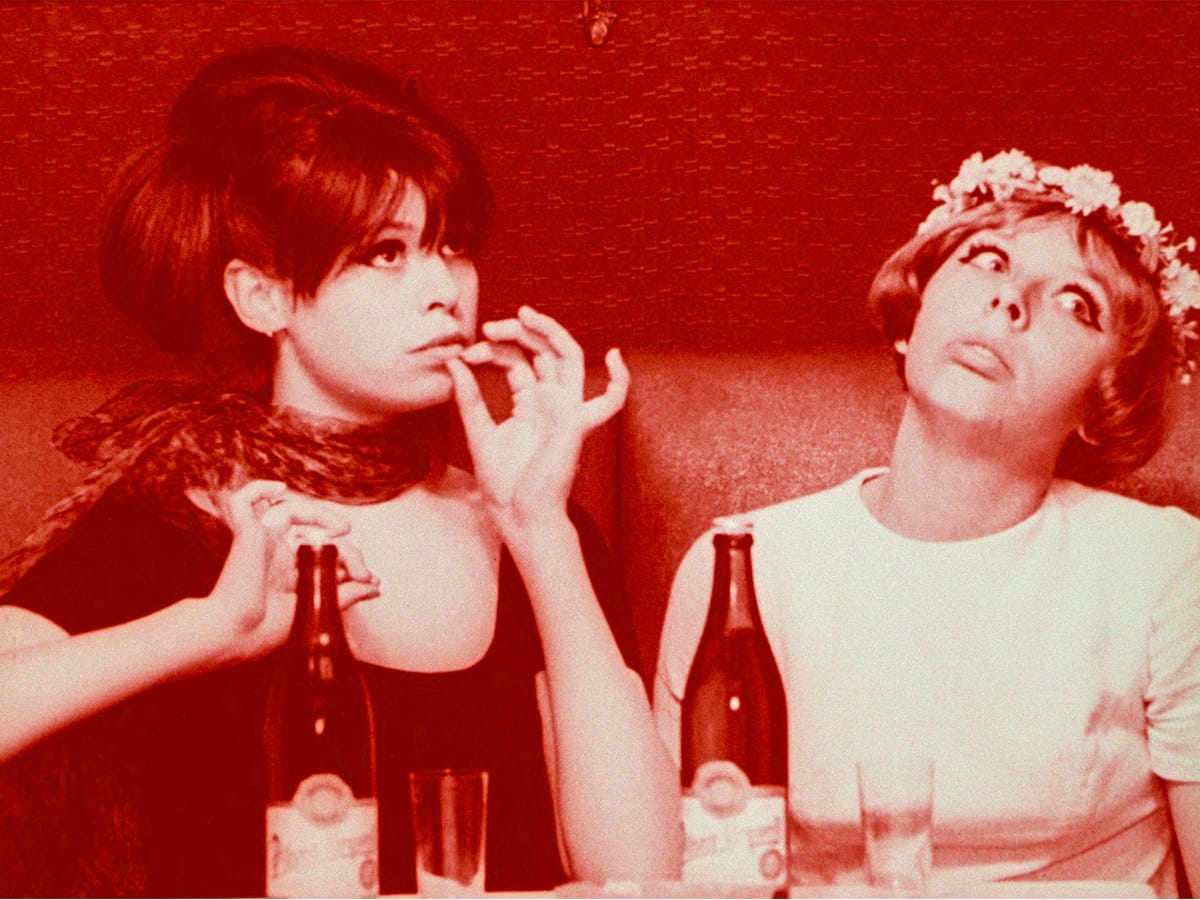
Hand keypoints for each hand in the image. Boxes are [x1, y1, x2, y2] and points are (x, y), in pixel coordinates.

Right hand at [206, 480, 378, 664]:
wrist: (236, 636)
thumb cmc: (266, 631)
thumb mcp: (317, 607)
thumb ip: (345, 594)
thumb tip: (375, 586)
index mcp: (288, 571)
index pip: (324, 552)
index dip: (351, 560)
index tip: (370, 579)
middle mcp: (275, 554)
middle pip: (314, 532)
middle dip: (346, 550)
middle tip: (363, 572)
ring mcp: (260, 542)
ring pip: (288, 510)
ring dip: (320, 514)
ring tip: (344, 529)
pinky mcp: (246, 534)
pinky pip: (242, 502)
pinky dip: (257, 489)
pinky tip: (278, 489)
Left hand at [446, 306, 628, 533]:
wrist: (518, 514)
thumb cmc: (503, 483)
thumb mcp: (479, 433)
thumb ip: (469, 399)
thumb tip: (453, 363)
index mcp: (529, 402)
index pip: (517, 360)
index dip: (492, 350)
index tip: (465, 354)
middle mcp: (551, 401)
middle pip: (541, 351)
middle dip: (517, 332)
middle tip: (489, 327)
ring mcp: (566, 409)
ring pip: (568, 357)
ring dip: (548, 332)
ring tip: (522, 315)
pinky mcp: (576, 423)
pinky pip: (609, 401)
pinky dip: (620, 381)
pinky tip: (615, 357)